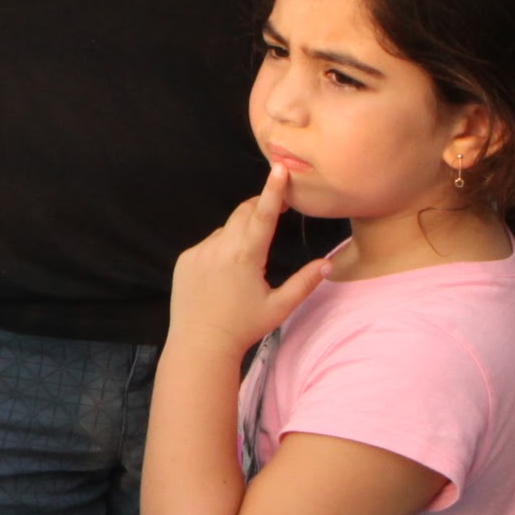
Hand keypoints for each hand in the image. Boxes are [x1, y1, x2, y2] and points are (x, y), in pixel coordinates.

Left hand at [168, 169, 327, 365]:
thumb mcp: (279, 307)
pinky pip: (208, 244)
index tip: (278, 168)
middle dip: (260, 208)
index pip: (263, 215)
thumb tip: (328, 263)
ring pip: (226, 230)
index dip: (273, 190)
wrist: (199, 345)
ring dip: (240, 235)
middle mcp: (219, 248)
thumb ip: (305, 282)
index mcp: (245, 257)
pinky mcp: (185, 259)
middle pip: (244, 213)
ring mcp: (198, 252)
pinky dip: (221, 249)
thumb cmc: (243, 328)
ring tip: (245, 267)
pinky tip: (223, 276)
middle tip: (278, 211)